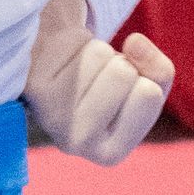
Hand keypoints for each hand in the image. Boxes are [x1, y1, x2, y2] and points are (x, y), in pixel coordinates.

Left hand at [24, 0, 174, 165]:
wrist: (62, 76)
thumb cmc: (111, 89)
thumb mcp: (150, 88)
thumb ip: (160, 70)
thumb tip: (134, 41)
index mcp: (110, 153)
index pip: (148, 92)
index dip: (144, 80)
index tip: (125, 93)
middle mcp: (76, 143)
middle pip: (122, 72)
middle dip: (121, 63)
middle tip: (102, 79)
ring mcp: (49, 115)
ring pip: (98, 53)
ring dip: (98, 52)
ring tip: (84, 71)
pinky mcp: (33, 87)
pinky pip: (73, 42)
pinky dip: (76, 41)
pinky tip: (65, 62)